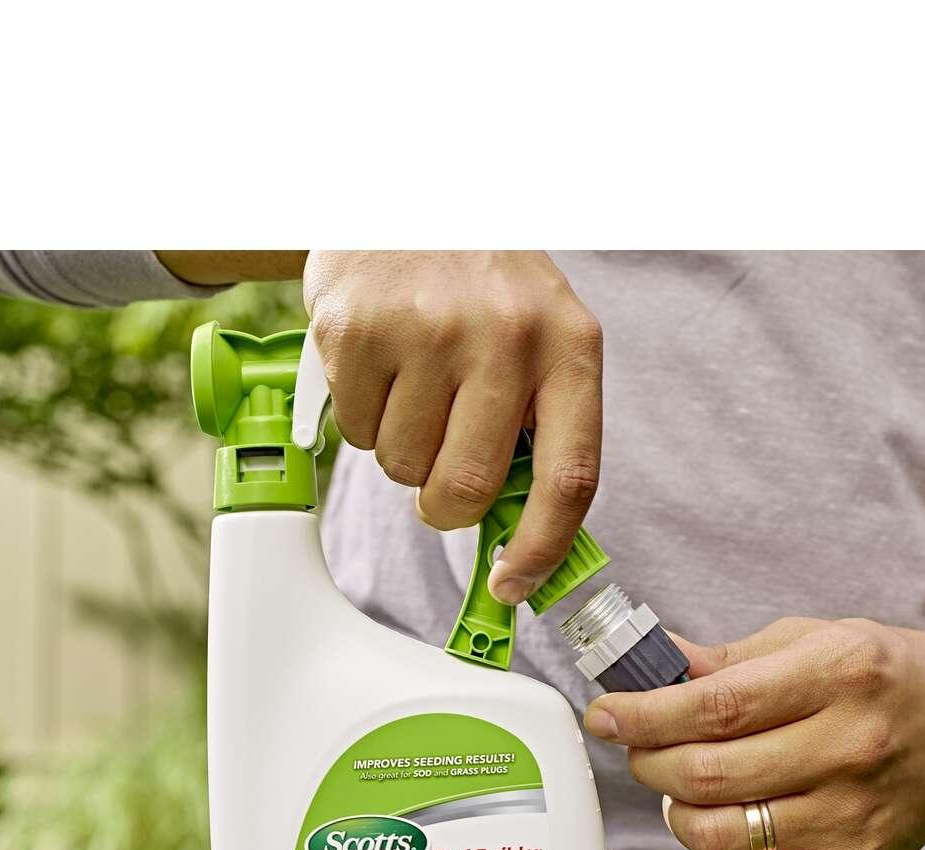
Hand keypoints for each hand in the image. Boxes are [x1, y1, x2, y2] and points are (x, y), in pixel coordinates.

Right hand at [302, 251, 602, 601]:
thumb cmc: (484, 282)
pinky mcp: (356, 329)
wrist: (410, 188)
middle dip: (445, 507)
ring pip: (403, 467)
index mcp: (568, 346)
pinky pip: (354, 431)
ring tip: (415, 385)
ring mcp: (425, 330)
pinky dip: (364, 417)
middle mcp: (503, 335)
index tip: (514, 586)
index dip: (540, 548)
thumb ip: (541, 426)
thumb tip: (521, 537)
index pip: (569, 477)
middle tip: (440, 478)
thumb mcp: (541, 336)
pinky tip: (382, 363)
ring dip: (403, 452)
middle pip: (467, 488)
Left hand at [583, 582, 924, 849]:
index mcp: (836, 675)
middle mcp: (847, 747)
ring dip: (678, 815)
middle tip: (642, 748)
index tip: (604, 713)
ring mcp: (854, 815)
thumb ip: (731, 660)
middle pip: (706, 773)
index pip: (712, 706)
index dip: (642, 714)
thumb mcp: (819, 638)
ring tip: (689, 791)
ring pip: (723, 835)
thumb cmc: (895, 675)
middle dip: (648, 762)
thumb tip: (650, 669)